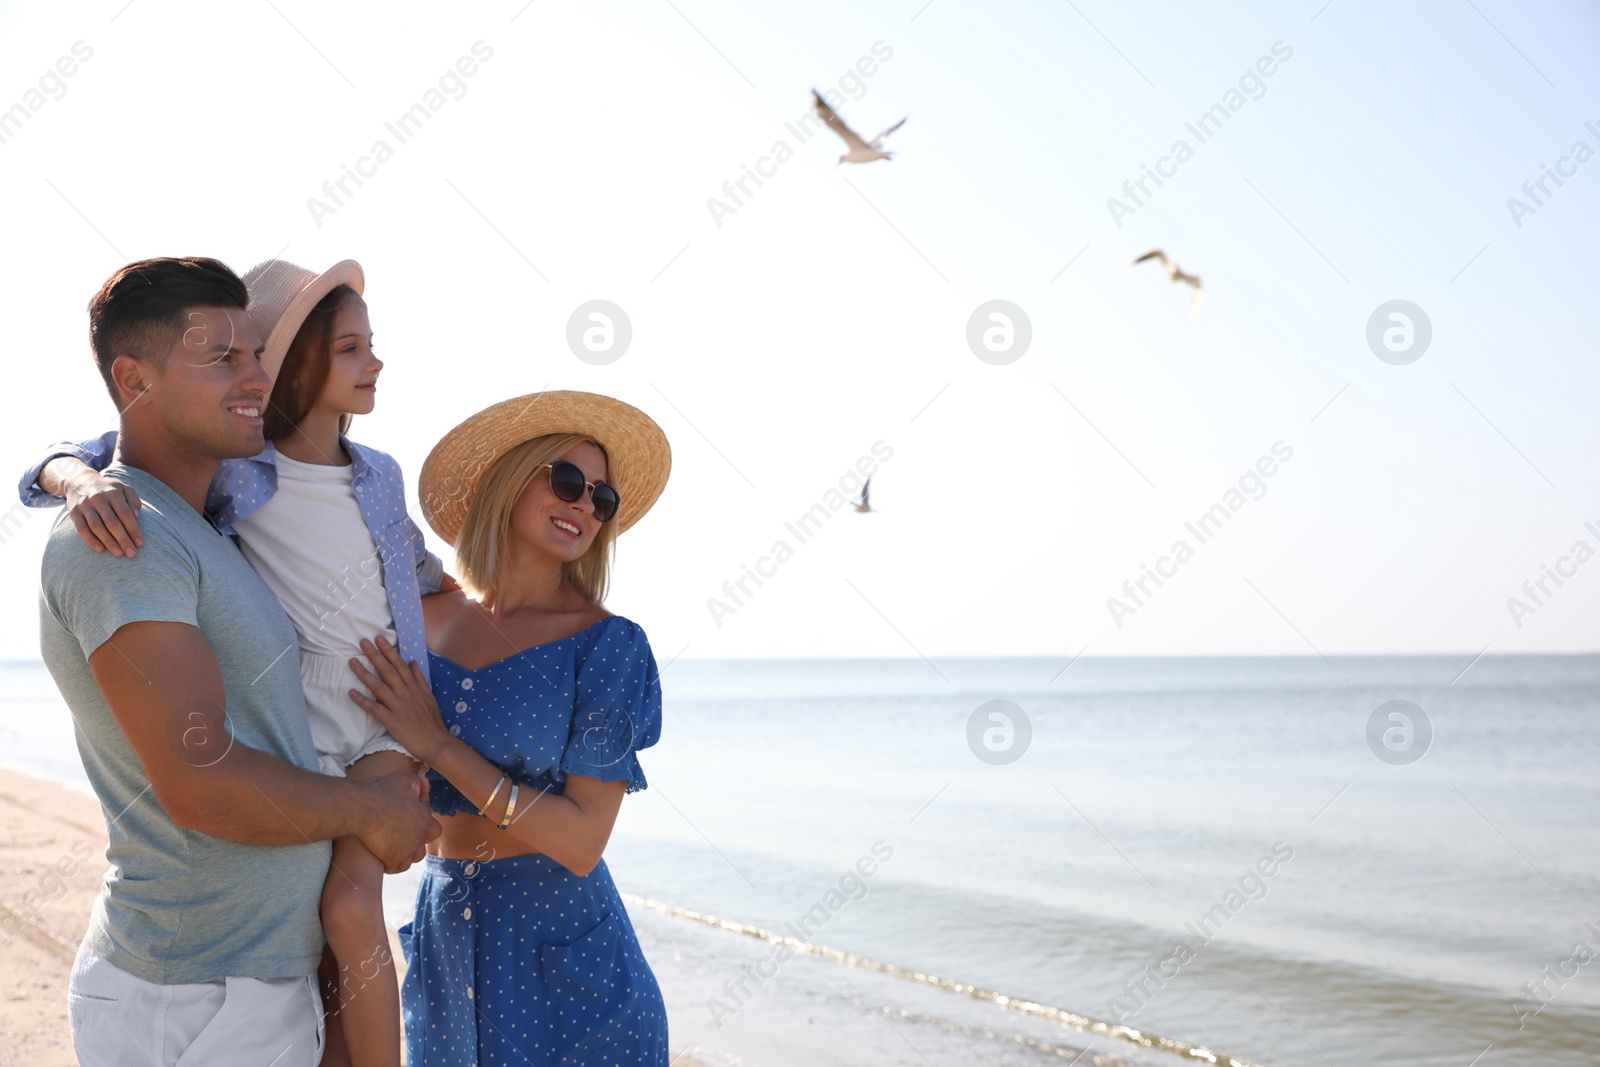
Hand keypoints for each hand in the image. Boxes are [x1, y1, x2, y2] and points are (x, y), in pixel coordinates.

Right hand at [63, 469, 142, 557]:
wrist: (79, 480)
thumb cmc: (108, 488)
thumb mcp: (123, 488)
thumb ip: (133, 500)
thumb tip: (136, 517)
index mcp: (113, 492)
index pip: (125, 514)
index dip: (133, 529)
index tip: (140, 543)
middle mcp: (98, 498)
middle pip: (112, 522)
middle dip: (123, 539)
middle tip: (132, 553)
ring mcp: (85, 505)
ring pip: (97, 526)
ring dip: (108, 541)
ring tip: (119, 553)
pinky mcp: (74, 512)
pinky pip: (81, 528)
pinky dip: (90, 540)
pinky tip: (100, 549)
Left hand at [348, 636, 451, 765]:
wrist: (436, 743)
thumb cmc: (433, 722)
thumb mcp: (430, 697)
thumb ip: (420, 680)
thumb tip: (413, 663)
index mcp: (414, 688)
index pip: (400, 665)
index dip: (388, 651)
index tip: (379, 638)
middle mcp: (406, 694)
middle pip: (388, 671)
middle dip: (375, 655)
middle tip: (363, 642)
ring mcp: (399, 707)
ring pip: (379, 687)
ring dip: (364, 674)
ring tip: (352, 662)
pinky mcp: (392, 721)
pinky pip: (375, 709)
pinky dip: (363, 701)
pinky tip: (351, 693)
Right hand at [357, 772, 440, 873]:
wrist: (362, 808)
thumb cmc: (383, 792)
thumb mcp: (404, 780)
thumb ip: (419, 784)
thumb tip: (425, 783)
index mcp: (425, 821)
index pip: (435, 830)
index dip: (425, 826)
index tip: (410, 822)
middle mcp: (418, 839)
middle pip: (421, 850)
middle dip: (413, 845)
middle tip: (400, 837)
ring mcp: (405, 851)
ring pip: (408, 861)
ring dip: (402, 856)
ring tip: (391, 849)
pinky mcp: (391, 860)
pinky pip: (394, 868)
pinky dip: (390, 864)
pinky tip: (382, 857)